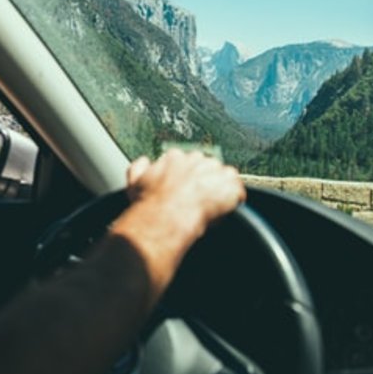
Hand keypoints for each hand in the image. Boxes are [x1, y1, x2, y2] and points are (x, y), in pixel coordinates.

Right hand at [111, 149, 244, 304]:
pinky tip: (225, 210)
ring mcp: (214, 171)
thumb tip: (144, 162)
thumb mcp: (134, 182)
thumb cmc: (149, 203)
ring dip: (219, 188)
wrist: (165, 216)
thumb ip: (138, 167)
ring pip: (223, 176)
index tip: (184, 188)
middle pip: (206, 166)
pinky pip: (238, 190)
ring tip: (211, 206)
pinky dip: (234, 200)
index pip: (186, 161)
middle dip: (204, 180)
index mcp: (174, 157)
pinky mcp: (230, 185)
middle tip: (198, 199)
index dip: (186, 176)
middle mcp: (196, 159)